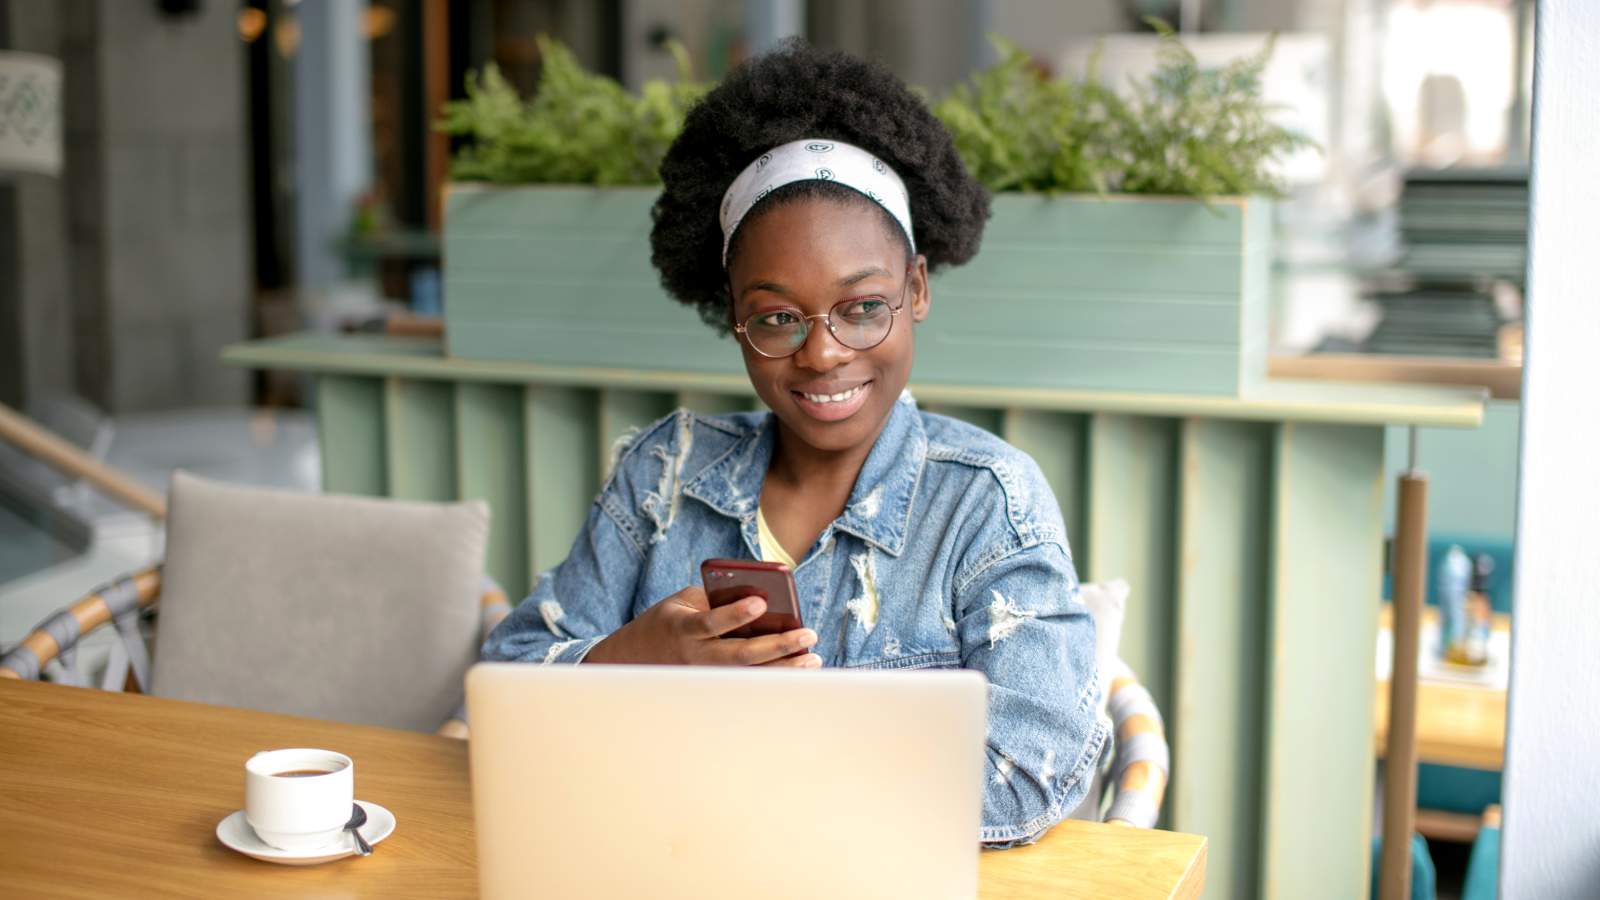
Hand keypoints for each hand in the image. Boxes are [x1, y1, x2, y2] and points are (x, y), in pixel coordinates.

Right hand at [584, 585, 820, 666]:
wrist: (633, 659)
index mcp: (683, 629)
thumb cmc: (667, 622)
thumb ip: (717, 599)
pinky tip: (798, 672)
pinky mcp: (713, 689)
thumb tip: (763, 604)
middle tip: (808, 635)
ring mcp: (705, 678)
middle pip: (740, 656)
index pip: (711, 623)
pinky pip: (748, 684)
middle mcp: (695, 657)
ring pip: (749, 676)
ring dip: (783, 668)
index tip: (760, 602)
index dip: (734, 614)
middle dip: (777, 646)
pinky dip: (774, 678)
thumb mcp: (683, 602)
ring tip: (812, 658)